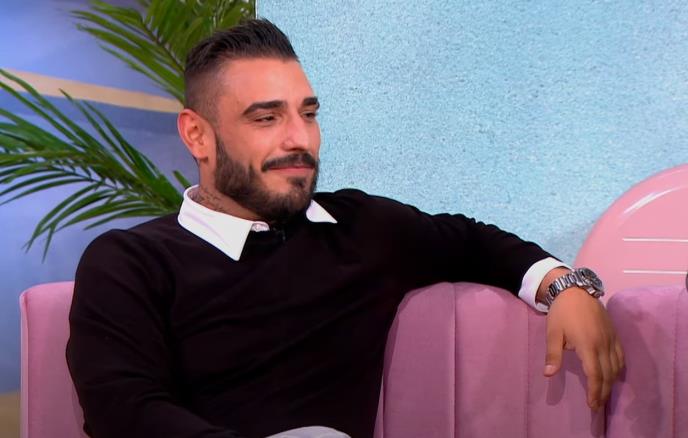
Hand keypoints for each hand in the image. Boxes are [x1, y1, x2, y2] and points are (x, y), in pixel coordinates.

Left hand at [543, 287, 623, 409]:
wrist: (575, 290)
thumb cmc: (561, 312)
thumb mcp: (553, 332)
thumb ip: (552, 354)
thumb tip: (548, 374)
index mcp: (588, 345)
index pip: (595, 374)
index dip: (594, 391)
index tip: (592, 404)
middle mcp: (603, 344)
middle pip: (607, 374)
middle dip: (603, 392)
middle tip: (597, 405)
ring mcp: (611, 339)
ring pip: (616, 366)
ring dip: (611, 383)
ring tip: (604, 394)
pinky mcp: (614, 334)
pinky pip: (621, 356)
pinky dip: (619, 369)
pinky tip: (614, 375)